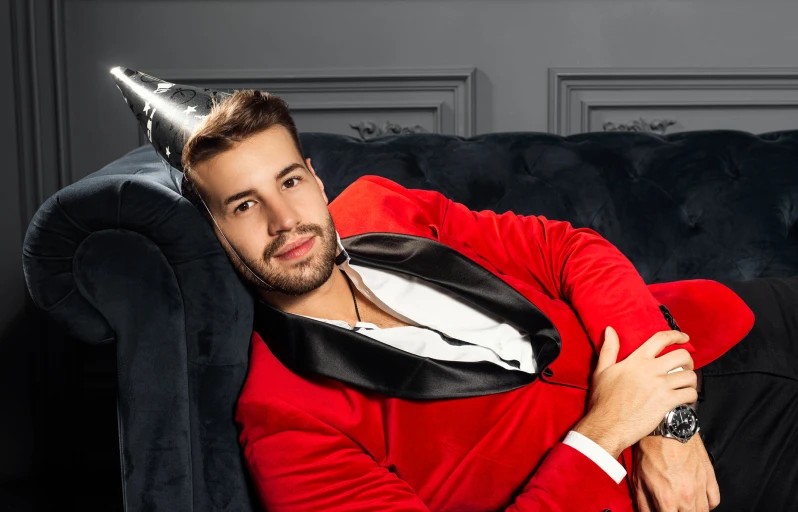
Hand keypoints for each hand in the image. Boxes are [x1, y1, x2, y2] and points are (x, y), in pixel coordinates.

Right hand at [573, 326, 696, 458]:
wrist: (607, 425)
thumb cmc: (603, 401)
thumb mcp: (602, 371)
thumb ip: (608, 349)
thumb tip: (609, 330)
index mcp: (636, 360)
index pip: (661, 339)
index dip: (676, 335)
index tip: (684, 337)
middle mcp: (651, 370)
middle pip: (682, 355)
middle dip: (688, 361)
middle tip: (685, 367)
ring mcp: (660, 386)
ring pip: (689, 376)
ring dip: (690, 381)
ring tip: (684, 386)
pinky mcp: (667, 402)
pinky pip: (690, 394)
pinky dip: (691, 397)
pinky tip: (684, 400)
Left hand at [634, 434, 719, 511]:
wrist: (668, 427)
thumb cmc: (651, 448)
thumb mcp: (638, 478)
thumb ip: (643, 503)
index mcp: (667, 498)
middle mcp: (686, 496)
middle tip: (672, 508)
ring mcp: (700, 487)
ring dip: (693, 511)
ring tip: (683, 507)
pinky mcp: (709, 477)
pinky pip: (714, 500)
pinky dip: (707, 504)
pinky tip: (697, 500)